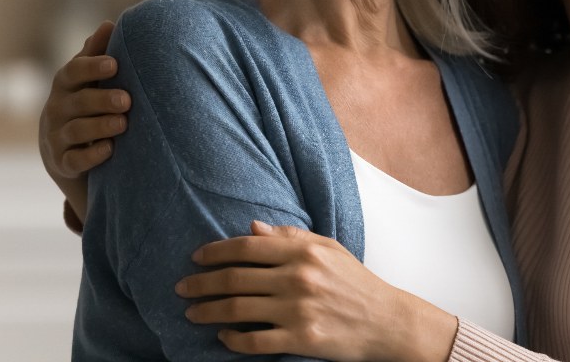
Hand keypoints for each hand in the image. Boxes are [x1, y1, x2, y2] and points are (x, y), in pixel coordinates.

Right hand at [37, 20, 130, 222]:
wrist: (63, 151)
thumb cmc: (84, 103)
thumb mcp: (87, 80)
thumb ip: (97, 54)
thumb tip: (109, 24)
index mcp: (66, 85)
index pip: (72, 72)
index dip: (91, 67)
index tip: (114, 64)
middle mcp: (57, 109)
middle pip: (78, 102)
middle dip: (102, 100)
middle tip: (127, 100)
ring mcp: (57, 137)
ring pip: (76, 131)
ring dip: (100, 126)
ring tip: (123, 124)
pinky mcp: (63, 162)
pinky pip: (75, 160)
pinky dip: (91, 155)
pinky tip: (109, 149)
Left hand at [177, 221, 456, 361]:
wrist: (386, 321)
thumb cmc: (356, 282)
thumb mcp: (328, 249)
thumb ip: (290, 238)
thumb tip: (252, 228)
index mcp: (304, 252)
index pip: (247, 247)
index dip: (216, 252)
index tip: (196, 258)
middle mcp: (298, 278)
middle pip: (236, 279)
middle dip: (202, 283)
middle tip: (183, 288)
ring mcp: (299, 310)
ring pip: (239, 310)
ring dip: (209, 312)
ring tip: (193, 313)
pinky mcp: (301, 340)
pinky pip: (255, 341)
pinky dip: (233, 340)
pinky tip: (223, 337)